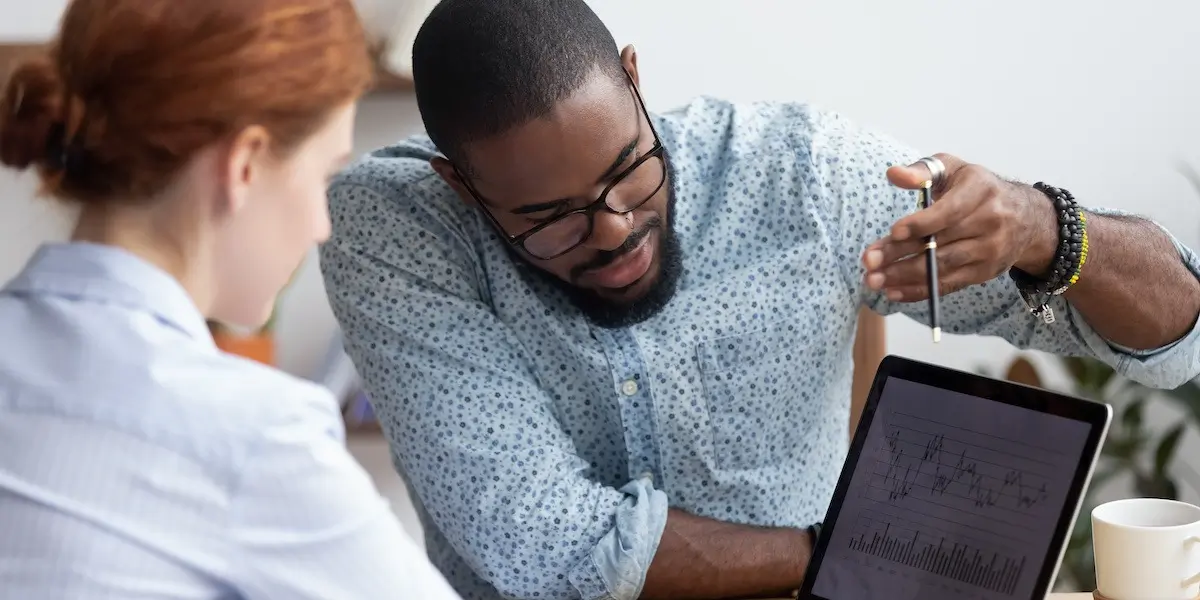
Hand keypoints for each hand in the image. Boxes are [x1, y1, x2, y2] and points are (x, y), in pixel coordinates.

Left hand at [860, 153, 1054, 301]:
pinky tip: (893, 292)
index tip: (893, 232)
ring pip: (942, 267)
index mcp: (980, 191)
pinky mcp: (985, 272)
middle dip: (900, 254)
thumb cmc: (977, 189)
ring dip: (904, 276)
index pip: (949, 211)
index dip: (921, 223)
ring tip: (873, 280)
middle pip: (939, 243)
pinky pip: (949, 285)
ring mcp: (989, 251)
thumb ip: (922, 170)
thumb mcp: (953, 169)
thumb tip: (893, 174)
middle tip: (868, 262)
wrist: (1026, 217)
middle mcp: (989, 222)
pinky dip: (919, 291)